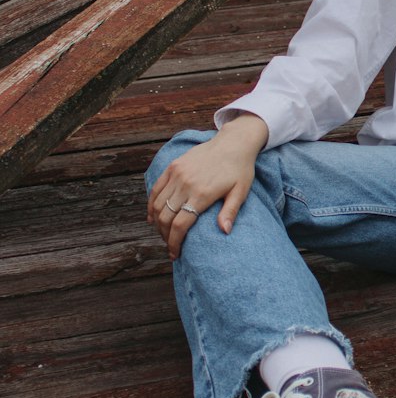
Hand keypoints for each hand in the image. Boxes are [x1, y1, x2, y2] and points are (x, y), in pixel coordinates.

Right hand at [146, 113, 268, 259]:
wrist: (233, 143)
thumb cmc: (240, 169)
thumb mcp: (241, 191)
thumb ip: (230, 211)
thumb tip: (224, 232)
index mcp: (202, 193)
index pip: (180, 225)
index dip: (175, 242)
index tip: (175, 254)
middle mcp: (186, 184)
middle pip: (166, 217)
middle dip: (165, 236)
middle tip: (170, 247)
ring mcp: (177, 174)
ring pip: (158, 205)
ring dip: (157, 223)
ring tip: (164, 234)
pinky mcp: (173, 167)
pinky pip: (156, 189)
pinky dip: (152, 205)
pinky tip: (153, 217)